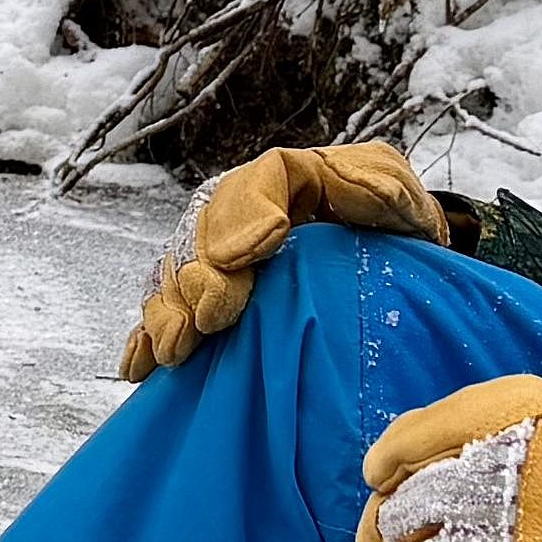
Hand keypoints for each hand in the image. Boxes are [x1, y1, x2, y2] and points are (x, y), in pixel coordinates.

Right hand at [119, 141, 447, 381]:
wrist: (394, 270)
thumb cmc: (397, 233)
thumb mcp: (400, 202)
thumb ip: (378, 188)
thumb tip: (349, 184)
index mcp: (295, 177)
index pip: (264, 180)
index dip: (248, 214)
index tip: (249, 254)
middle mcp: (243, 210)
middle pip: (206, 229)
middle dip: (200, 274)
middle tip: (209, 315)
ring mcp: (218, 253)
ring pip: (177, 270)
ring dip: (171, 310)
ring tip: (177, 347)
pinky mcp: (207, 295)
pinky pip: (166, 310)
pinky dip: (149, 337)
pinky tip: (141, 365)